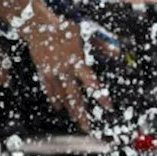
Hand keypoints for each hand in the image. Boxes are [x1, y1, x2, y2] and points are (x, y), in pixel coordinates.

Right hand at [22, 16, 108, 132]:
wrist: (38, 27)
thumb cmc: (64, 29)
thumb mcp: (86, 33)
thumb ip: (103, 45)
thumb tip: (118, 52)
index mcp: (77, 61)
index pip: (91, 81)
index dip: (99, 95)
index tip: (108, 107)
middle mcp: (64, 70)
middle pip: (74, 96)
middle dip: (81, 113)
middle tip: (88, 128)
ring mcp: (52, 73)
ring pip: (62, 97)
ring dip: (70, 110)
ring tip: (78, 122)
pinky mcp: (43, 73)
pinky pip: (49, 90)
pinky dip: (55, 100)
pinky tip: (59, 108)